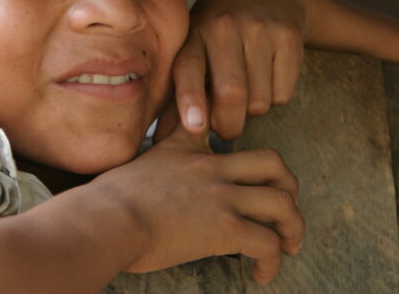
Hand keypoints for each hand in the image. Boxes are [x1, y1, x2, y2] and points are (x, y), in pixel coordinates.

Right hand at [95, 107, 304, 283]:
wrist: (105, 219)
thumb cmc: (107, 201)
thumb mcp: (133, 165)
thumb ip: (153, 165)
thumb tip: (149, 184)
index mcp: (187, 148)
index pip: (224, 125)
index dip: (235, 140)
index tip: (245, 167)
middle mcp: (211, 166)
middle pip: (272, 163)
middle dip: (288, 186)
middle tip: (284, 209)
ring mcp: (221, 195)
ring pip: (282, 203)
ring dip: (293, 227)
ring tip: (288, 245)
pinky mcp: (225, 227)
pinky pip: (268, 243)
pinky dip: (273, 261)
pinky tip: (261, 273)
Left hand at [163, 0, 305, 139]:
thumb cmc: (218, 36)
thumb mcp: (194, 51)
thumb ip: (178, 93)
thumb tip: (164, 141)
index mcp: (194, 33)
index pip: (189, 67)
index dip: (190, 98)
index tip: (195, 125)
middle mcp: (224, 26)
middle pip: (231, 93)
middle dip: (228, 125)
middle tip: (226, 128)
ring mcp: (258, 28)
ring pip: (259, 100)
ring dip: (252, 112)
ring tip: (247, 93)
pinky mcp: (288, 35)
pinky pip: (283, 93)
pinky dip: (276, 99)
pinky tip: (268, 79)